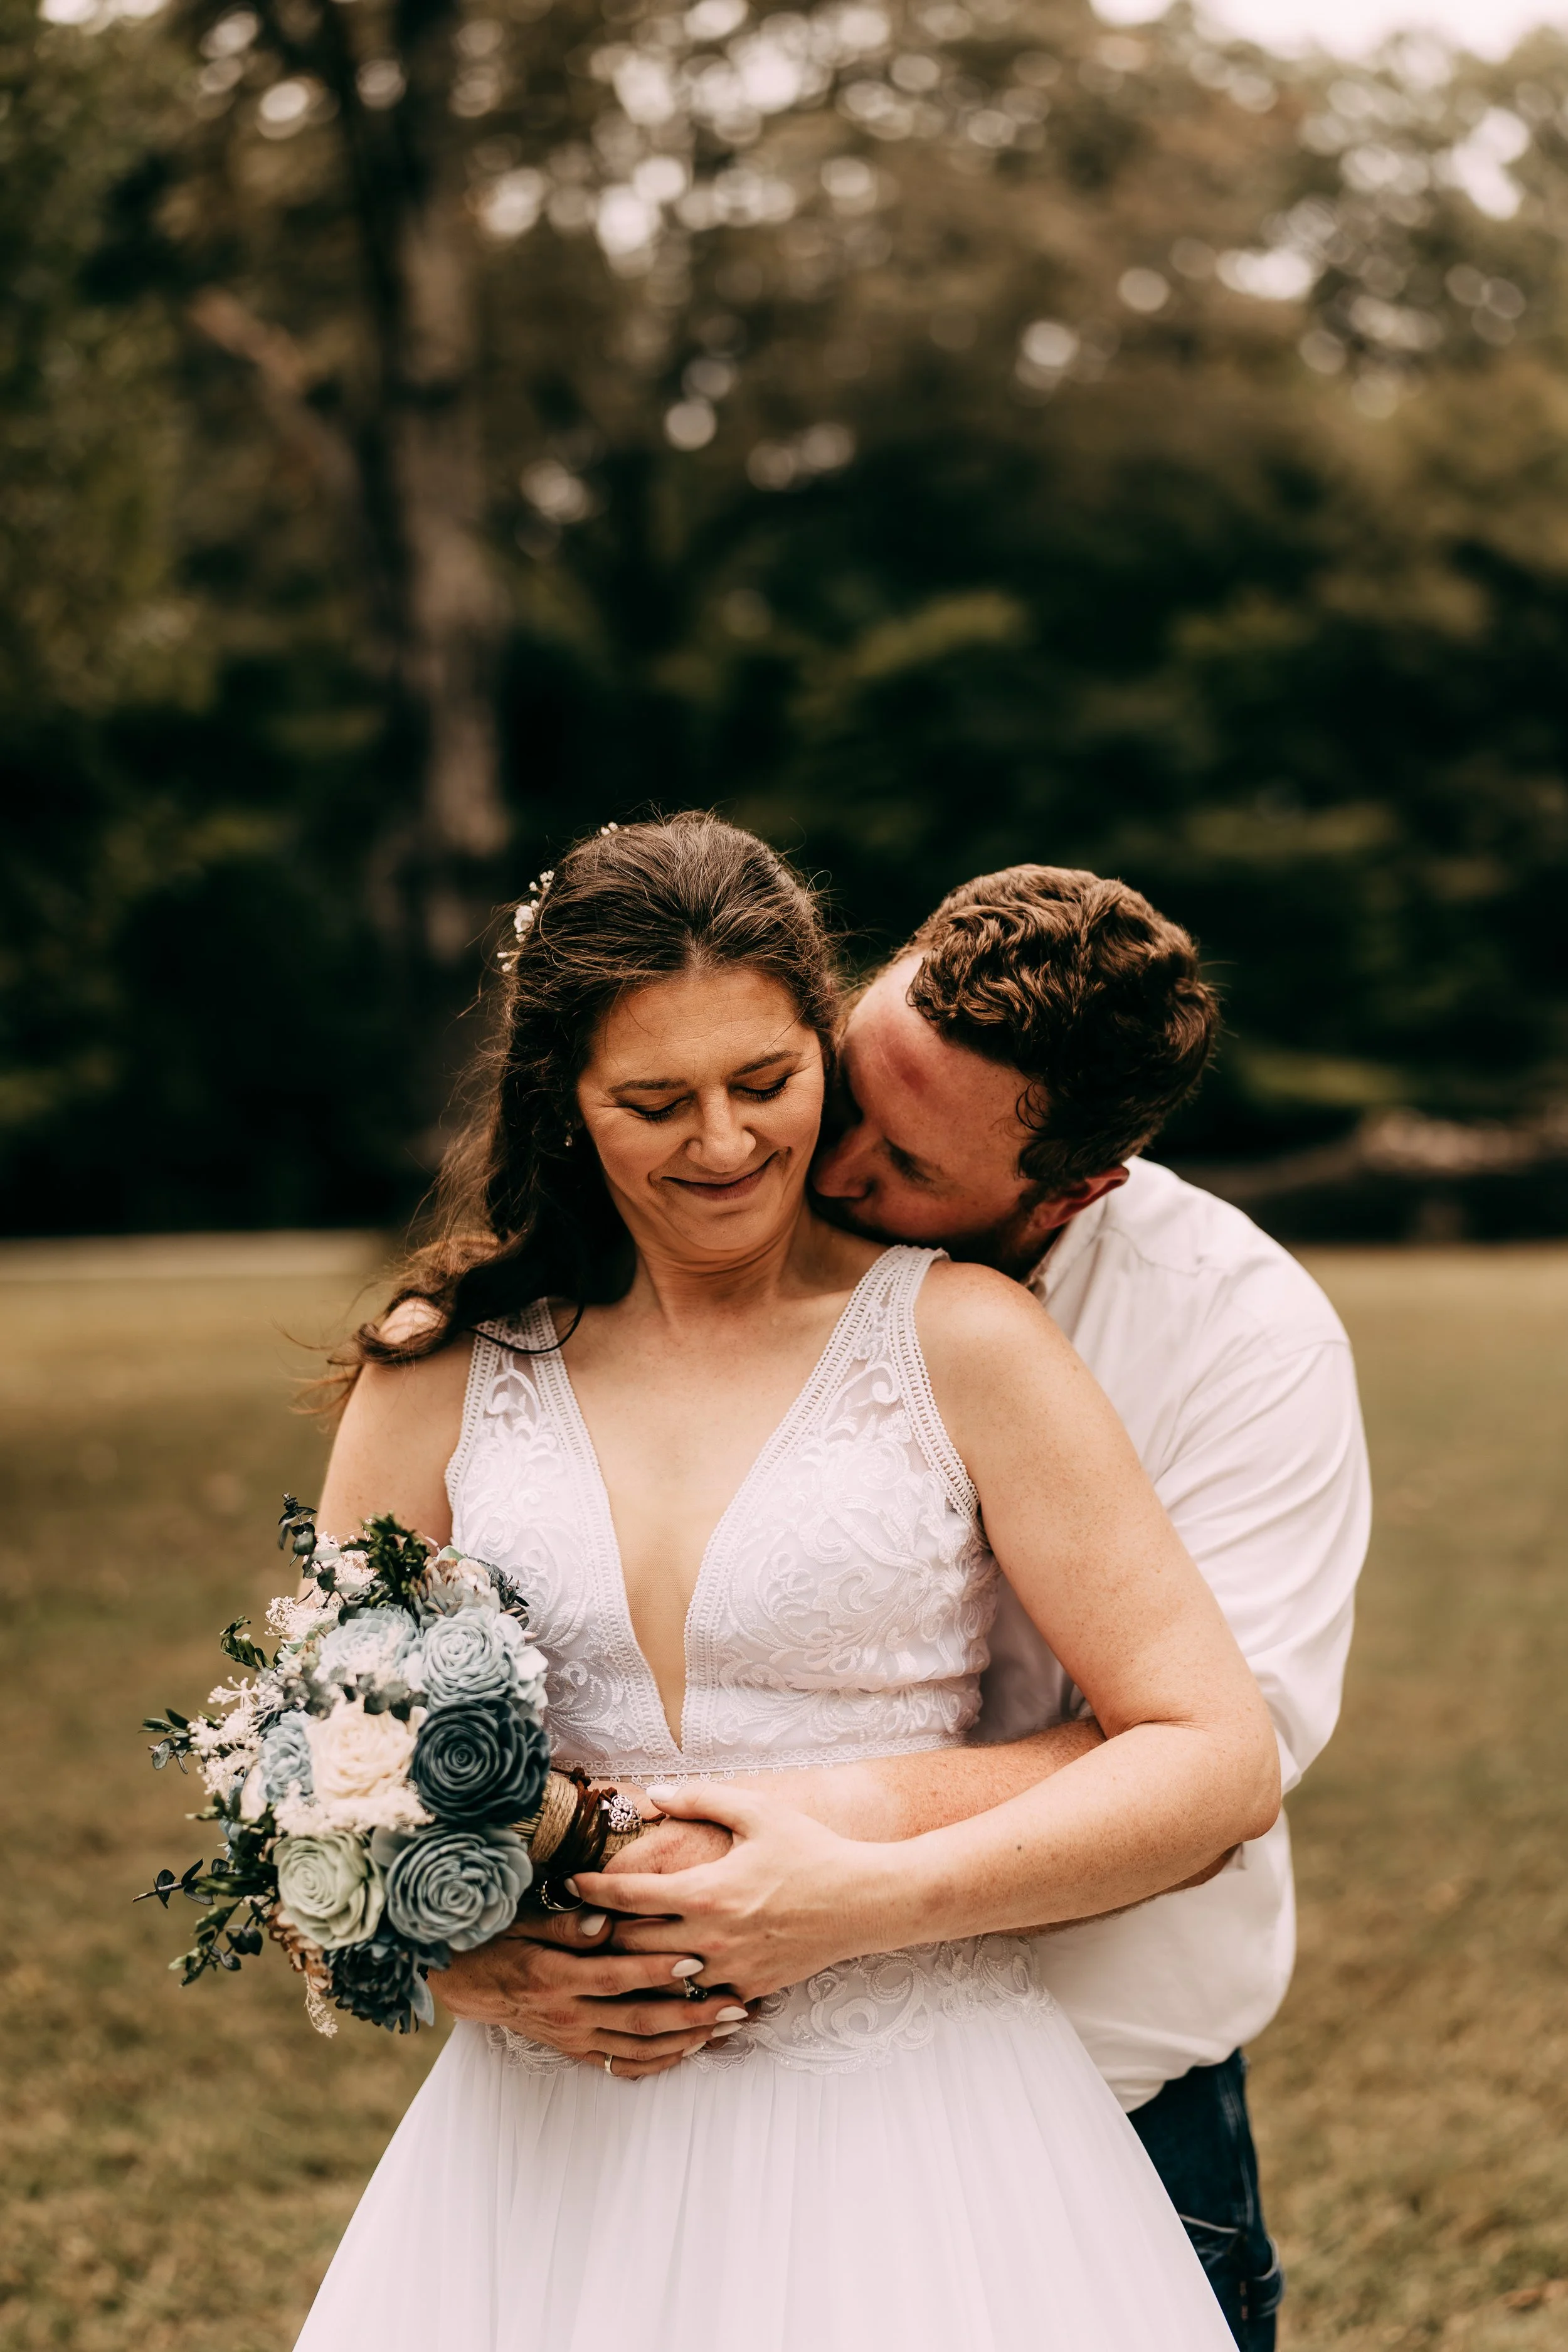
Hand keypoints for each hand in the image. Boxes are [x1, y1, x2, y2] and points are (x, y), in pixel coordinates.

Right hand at [430, 1906, 749, 2079]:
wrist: (468, 1980)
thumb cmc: (501, 1937)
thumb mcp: (523, 1919)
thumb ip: (565, 1921)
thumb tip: (604, 1917)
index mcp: (555, 1977)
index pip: (615, 1976)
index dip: (656, 1971)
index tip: (695, 1960)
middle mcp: (568, 2014)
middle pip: (638, 2020)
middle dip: (691, 2014)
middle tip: (736, 2004)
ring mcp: (574, 2037)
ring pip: (638, 2047)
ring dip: (686, 2040)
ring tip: (728, 2027)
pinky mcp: (576, 2049)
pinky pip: (622, 2064)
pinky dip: (659, 2060)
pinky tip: (690, 2049)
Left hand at [570, 1780, 906, 2000]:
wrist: (864, 1902)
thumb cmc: (811, 1850)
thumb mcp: (758, 1813)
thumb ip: (702, 1799)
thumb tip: (654, 1793)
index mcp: (704, 1893)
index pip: (627, 1898)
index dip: (591, 1891)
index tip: (567, 1884)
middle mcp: (708, 1939)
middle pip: (631, 1945)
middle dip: (606, 1931)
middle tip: (588, 1918)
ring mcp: (729, 1970)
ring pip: (660, 1978)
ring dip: (638, 1963)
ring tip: (621, 1947)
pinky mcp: (749, 1988)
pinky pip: (698, 1994)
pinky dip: (680, 1983)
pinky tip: (674, 1968)